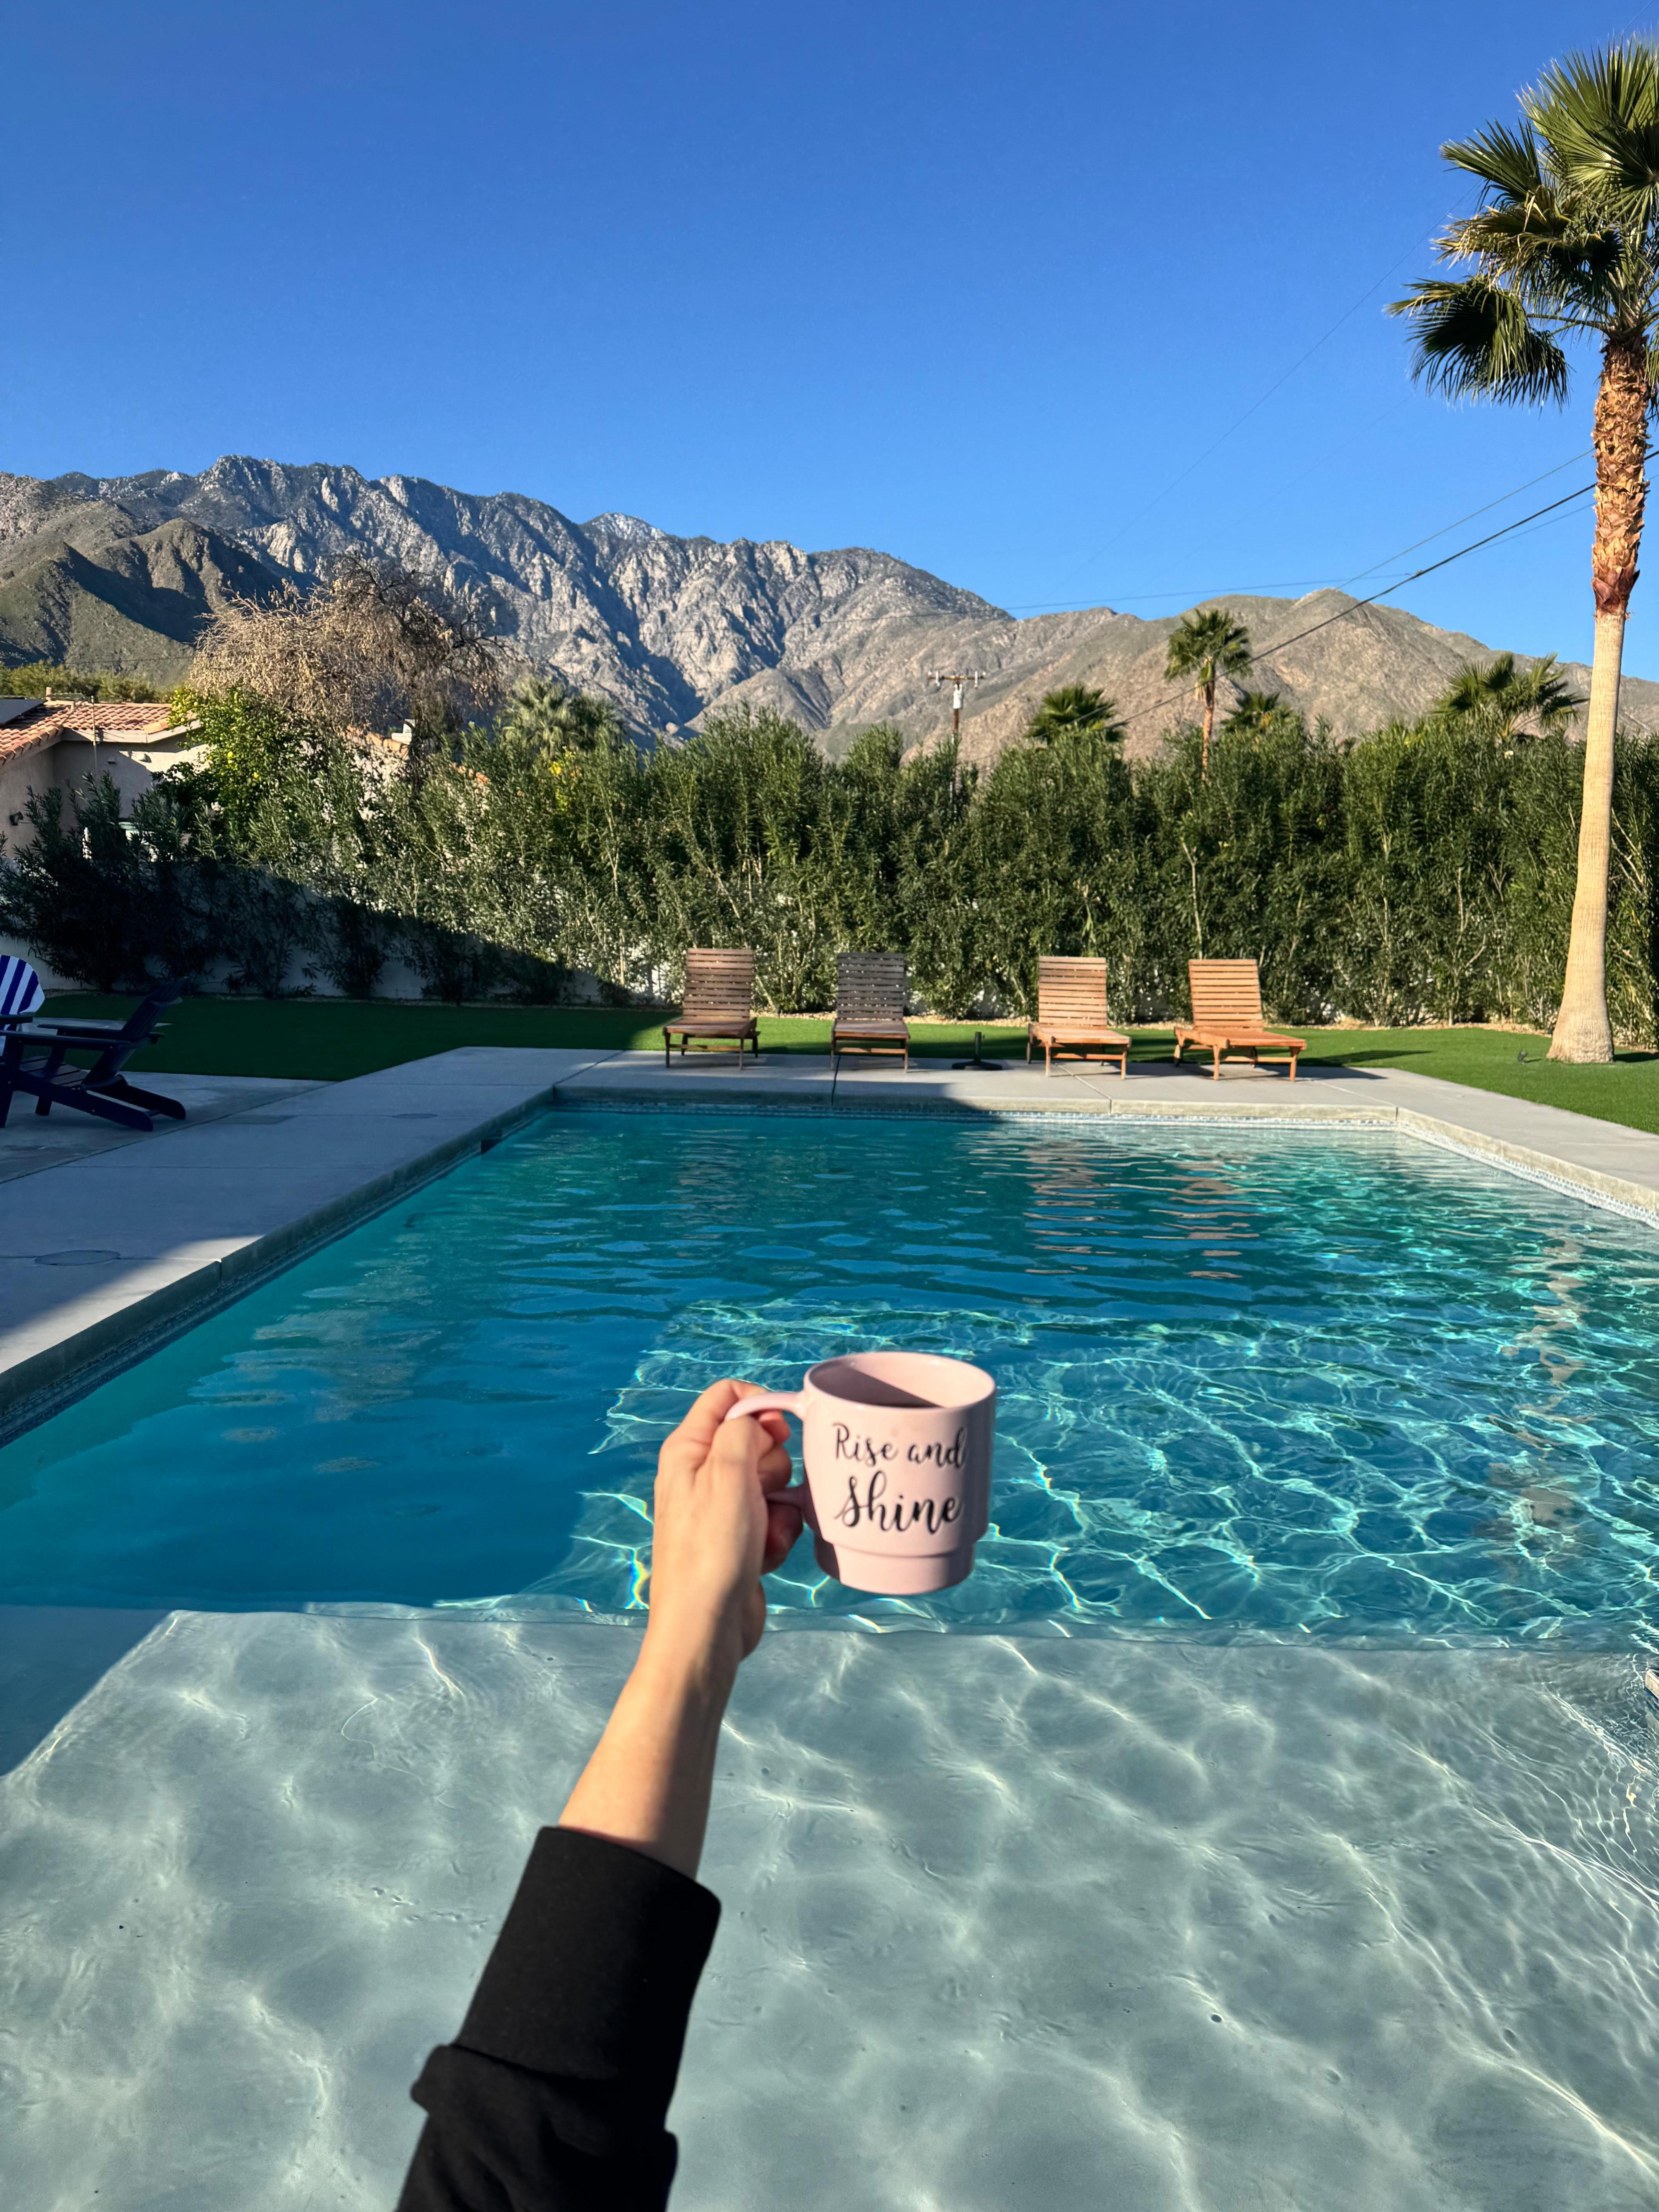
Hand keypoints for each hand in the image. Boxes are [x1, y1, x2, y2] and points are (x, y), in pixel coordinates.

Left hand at [644, 1378, 803, 1673]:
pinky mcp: (741, 1537)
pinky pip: (776, 1517)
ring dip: (780, 1506)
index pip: (727, 1397)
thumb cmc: (712, 1548)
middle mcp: (702, 1473)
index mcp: (689, 1449)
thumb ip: (743, 1430)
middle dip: (773, 1467)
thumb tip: (760, 1418)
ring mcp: (722, 1507)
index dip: (759, 1406)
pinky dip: (779, 1534)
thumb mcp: (727, 1473)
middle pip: (758, 1439)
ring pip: (773, 1481)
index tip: (780, 1432)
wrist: (706, 1626)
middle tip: (759, 1494)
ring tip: (762, 1533)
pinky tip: (766, 1555)